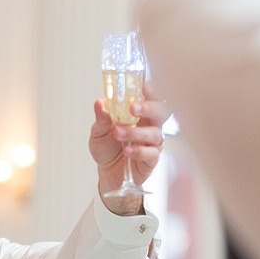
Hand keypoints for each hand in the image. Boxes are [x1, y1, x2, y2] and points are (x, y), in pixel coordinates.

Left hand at [89, 83, 169, 214]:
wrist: (106, 173)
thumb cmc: (107, 148)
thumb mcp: (98, 132)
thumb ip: (101, 118)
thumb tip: (99, 103)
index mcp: (139, 115)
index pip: (152, 98)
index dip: (152, 91)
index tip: (145, 86)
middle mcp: (149, 126)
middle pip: (161, 113)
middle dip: (149, 108)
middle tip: (134, 108)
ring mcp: (152, 143)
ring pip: (155, 133)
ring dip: (136, 132)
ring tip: (118, 133)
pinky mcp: (151, 160)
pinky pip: (151, 154)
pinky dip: (139, 151)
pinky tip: (127, 150)